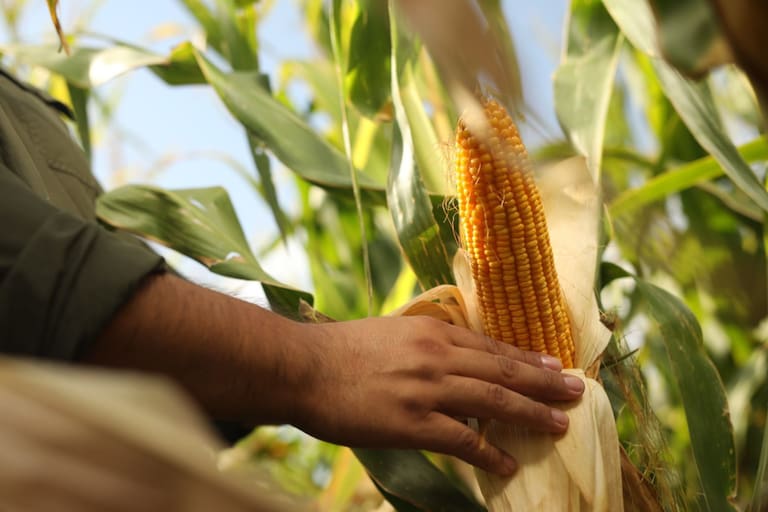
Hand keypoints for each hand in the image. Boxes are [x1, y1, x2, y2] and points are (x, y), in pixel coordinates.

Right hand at [290, 316, 584, 475]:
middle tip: (577, 390)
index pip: (492, 346)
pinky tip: (507, 464)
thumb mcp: (391, 331)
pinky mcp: (413, 423)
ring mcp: (427, 389)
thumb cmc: (341, 349)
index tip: (555, 364)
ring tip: (559, 424)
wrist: (304, 367)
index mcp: (432, 331)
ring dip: (531, 414)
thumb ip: (425, 342)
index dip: (527, 358)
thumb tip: (453, 357)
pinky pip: (462, 440)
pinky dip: (488, 453)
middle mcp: (437, 355)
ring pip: (493, 401)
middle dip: (544, 382)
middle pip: (503, 370)